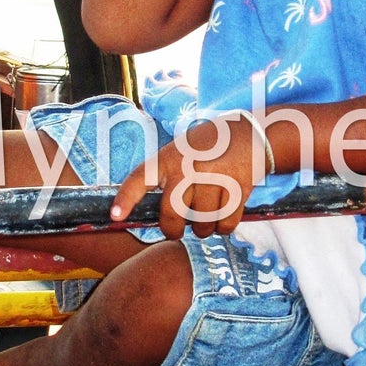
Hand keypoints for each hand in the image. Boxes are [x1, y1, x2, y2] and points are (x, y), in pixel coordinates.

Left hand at [111, 114, 263, 239]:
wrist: (250, 133)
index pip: (141, 178)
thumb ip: (168, 175)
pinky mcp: (238, 188)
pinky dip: (223, 228)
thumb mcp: (182, 150)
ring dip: (203, 229)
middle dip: (172, 230)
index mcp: (170, 157)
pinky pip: (225, 223)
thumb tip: (157, 214)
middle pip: (172, 213)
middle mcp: (189, 167)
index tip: (115, 216)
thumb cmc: (209, 146)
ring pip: (201, 223)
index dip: (126, 199)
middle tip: (175, 231)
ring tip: (205, 220)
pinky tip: (222, 219)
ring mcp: (214, 177)